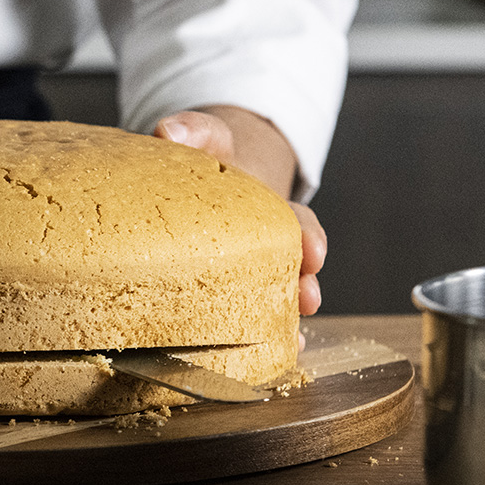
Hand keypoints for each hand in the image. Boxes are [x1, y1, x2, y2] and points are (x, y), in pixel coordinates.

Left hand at [154, 108, 324, 317]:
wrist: (201, 179)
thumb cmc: (207, 163)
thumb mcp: (207, 140)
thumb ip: (195, 131)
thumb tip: (170, 130)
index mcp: (269, 208)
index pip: (296, 220)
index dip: (307, 236)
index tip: (314, 252)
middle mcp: (268, 244)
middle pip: (292, 266)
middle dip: (302, 283)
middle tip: (307, 297)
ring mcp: (251, 272)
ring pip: (273, 297)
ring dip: (283, 316)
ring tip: (290, 335)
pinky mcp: (228, 295)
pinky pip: (246, 319)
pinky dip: (260, 337)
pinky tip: (268, 354)